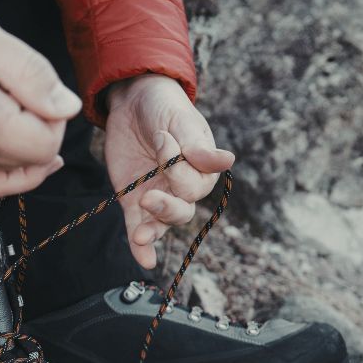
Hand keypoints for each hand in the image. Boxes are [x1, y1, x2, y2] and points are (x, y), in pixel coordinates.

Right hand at [0, 0, 80, 197]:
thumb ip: (32, 74)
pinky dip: (10, 169)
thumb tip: (67, 108)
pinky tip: (18, 145)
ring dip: (27, 150)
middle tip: (21, 90)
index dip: (55, 115)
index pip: (45, 145)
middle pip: (32, 163)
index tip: (37, 85)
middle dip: (41, 129)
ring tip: (22, 113)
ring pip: (13, 179)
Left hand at [105, 75, 233, 268]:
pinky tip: (144, 261)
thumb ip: (198, 146)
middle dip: (167, 207)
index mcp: (202, 170)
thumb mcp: (181, 121)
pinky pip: (138, 227)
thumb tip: (228, 160)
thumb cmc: (165, 109)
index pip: (195, 184)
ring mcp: (158, 196)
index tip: (162, 137)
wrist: (133, 102)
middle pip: (182, 210)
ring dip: (153, 232)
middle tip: (150, 196)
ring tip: (140, 235)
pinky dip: (141, 247)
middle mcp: (183, 188)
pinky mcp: (134, 201)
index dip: (177, 167)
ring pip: (163, 223)